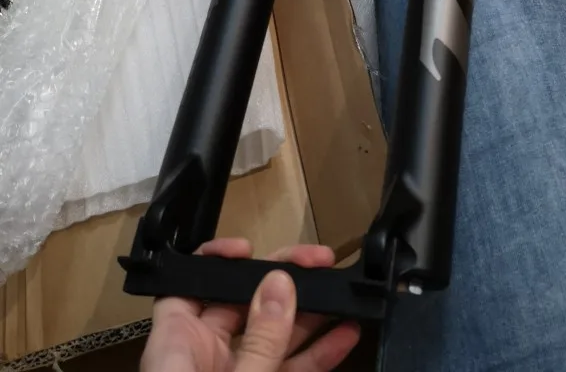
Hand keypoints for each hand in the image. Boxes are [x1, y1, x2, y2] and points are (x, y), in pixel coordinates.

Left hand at [140, 238, 360, 371]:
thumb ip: (260, 340)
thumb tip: (281, 285)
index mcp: (176, 350)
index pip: (189, 287)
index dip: (216, 261)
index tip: (248, 249)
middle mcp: (203, 361)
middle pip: (243, 305)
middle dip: (283, 283)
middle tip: (318, 262)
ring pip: (275, 338)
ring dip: (310, 317)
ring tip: (341, 293)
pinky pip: (292, 369)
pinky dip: (319, 354)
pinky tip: (345, 336)